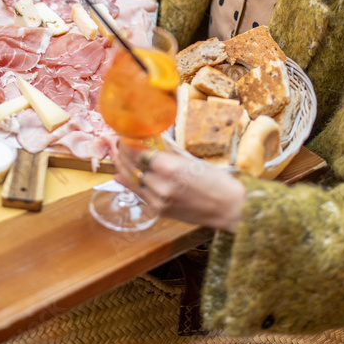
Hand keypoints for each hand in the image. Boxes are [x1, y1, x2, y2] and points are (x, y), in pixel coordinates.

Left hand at [113, 140, 246, 232]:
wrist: (230, 208)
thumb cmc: (216, 180)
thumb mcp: (191, 160)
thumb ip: (166, 154)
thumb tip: (141, 147)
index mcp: (171, 168)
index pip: (138, 152)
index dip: (126, 142)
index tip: (122, 133)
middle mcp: (162, 185)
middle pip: (131, 166)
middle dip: (119, 152)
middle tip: (113, 140)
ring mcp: (159, 200)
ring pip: (132, 180)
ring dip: (121, 166)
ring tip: (115, 153)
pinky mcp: (160, 211)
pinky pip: (139, 194)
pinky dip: (130, 182)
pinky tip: (121, 174)